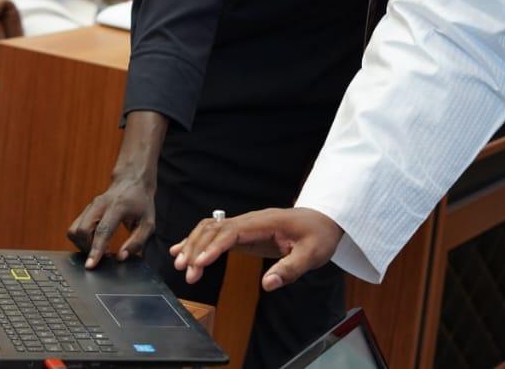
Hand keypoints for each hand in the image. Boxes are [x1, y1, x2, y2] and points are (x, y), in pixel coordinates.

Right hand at [67, 110, 167, 268]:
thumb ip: (137, 241)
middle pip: (79, 230)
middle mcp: (99, 205)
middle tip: (98, 255)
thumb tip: (122, 257)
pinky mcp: (86, 207)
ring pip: (73, 228)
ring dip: (82, 243)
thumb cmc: (143, 200)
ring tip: (97, 249)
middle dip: (85, 247)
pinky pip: (76, 225)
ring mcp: (90, 205)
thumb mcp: (149, 221)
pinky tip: (95, 242)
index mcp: (117, 207)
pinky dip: (81, 237)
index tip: (92, 264)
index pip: (102, 231)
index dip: (96, 249)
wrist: (134, 176)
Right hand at [170, 207, 342, 290]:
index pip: (232, 231)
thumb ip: (291, 268)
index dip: (214, 246)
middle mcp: (251, 220)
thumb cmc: (318, 236)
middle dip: (197, 249)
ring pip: (211, 229)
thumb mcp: (312, 254)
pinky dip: (198, 241)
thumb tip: (268, 284)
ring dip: (194, 245)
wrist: (323, 221)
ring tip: (180, 265)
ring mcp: (246, 225)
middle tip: (188, 274)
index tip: (199, 263)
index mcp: (266, 222)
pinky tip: (181, 250)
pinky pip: (216, 233)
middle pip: (215, 229)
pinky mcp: (244, 233)